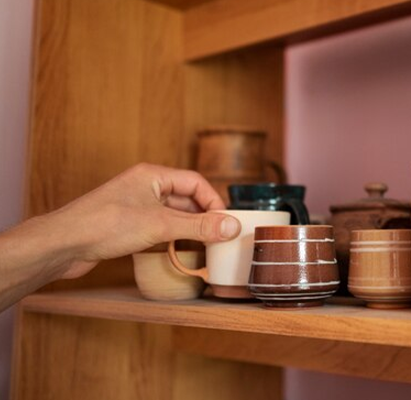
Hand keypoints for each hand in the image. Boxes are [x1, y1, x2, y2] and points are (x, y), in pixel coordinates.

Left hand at [42, 163, 240, 278]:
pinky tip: (177, 251)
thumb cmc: (105, 225)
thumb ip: (199, 226)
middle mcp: (144, 187)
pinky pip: (158, 227)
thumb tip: (232, 227)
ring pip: (172, 215)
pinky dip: (171, 237)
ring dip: (188, 229)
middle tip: (218, 236)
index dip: (213, 201)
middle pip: (185, 198)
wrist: (63, 244)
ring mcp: (134, 206)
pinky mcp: (125, 225)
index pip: (195, 182)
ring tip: (203, 246)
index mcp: (152, 175)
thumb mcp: (161, 225)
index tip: (225, 223)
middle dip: (203, 217)